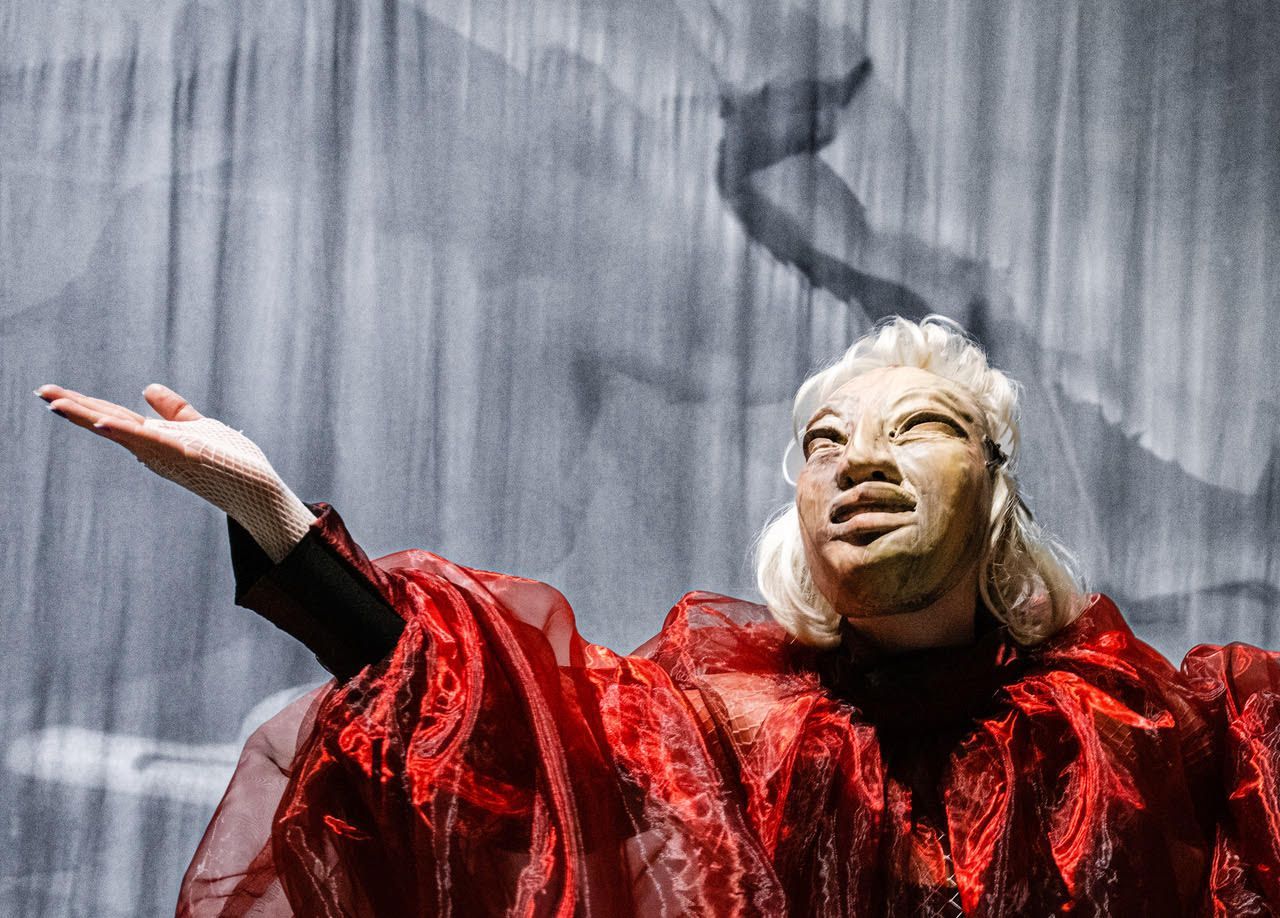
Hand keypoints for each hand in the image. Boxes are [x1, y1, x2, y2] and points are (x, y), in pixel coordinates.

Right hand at [35, 383, 314, 561]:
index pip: (112, 417)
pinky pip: (151, 442)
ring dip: (89, 417)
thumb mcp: (199, 427)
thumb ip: (174, 410)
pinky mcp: (185, 455)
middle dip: (75, 409)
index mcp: (155, 439)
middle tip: (40, 392)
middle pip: (108, 423)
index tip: (50, 392)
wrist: (257, 487)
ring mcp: (166, 454)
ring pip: (122, 431)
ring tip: (57, 404)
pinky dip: (127, 433)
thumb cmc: (230, 461)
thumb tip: (148, 387)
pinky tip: (104, 423)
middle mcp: (153, 449)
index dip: (83, 404)